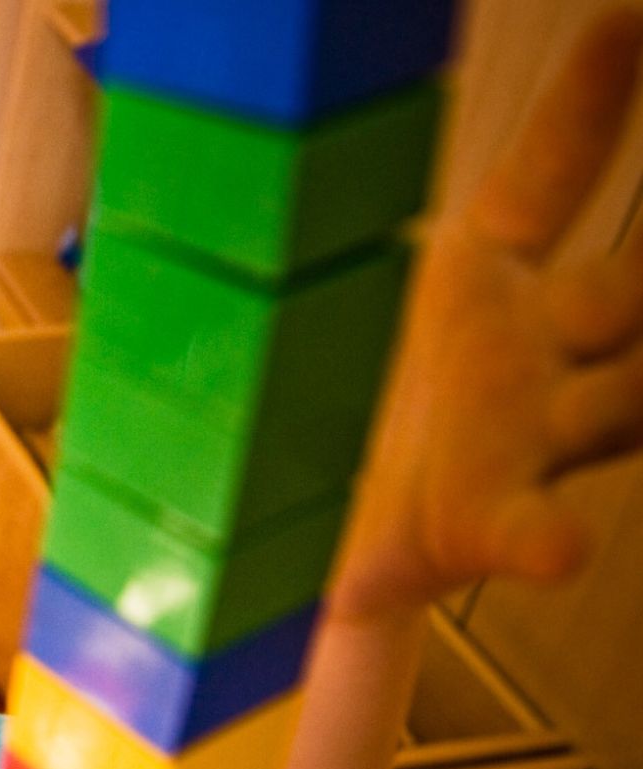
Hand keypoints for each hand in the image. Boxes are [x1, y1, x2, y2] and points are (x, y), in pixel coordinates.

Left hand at [333, 9, 642, 620]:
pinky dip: (540, 540)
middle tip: (630, 279)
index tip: (623, 27)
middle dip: (642, 282)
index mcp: (478, 285)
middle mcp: (524, 352)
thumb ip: (350, 220)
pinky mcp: (492, 524)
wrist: (327, 533)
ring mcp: (519, 440)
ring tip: (629, 380)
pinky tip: (555, 546)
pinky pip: (529, 532)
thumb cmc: (349, 398)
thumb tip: (346, 133)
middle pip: (618, 302)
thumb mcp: (330, 317)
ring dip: (631, 392)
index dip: (584, 112)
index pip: (545, 184)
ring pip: (618, 404)